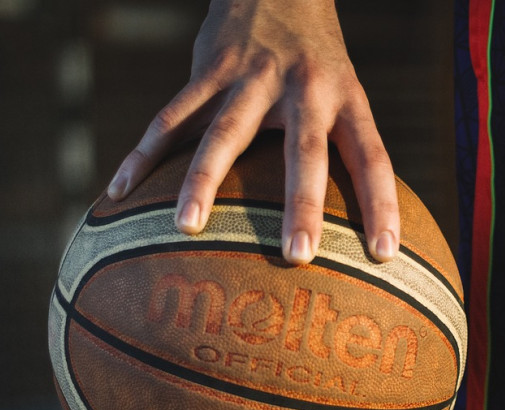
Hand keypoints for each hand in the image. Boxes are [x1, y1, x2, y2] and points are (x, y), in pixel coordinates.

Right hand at [106, 0, 399, 264]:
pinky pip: (170, 117)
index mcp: (345, 97)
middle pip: (304, 150)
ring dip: (204, 180)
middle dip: (302, 203)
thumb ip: (344, 144)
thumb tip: (355, 213)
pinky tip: (120, 193)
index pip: (372, 155)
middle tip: (298, 255)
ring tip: (188, 227)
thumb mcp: (345, 90)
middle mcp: (303, 87)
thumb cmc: (317, 59)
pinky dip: (144, 155)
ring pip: (224, 133)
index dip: (381, 203)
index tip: (384, 255)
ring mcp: (252, 77)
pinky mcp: (208, 70)